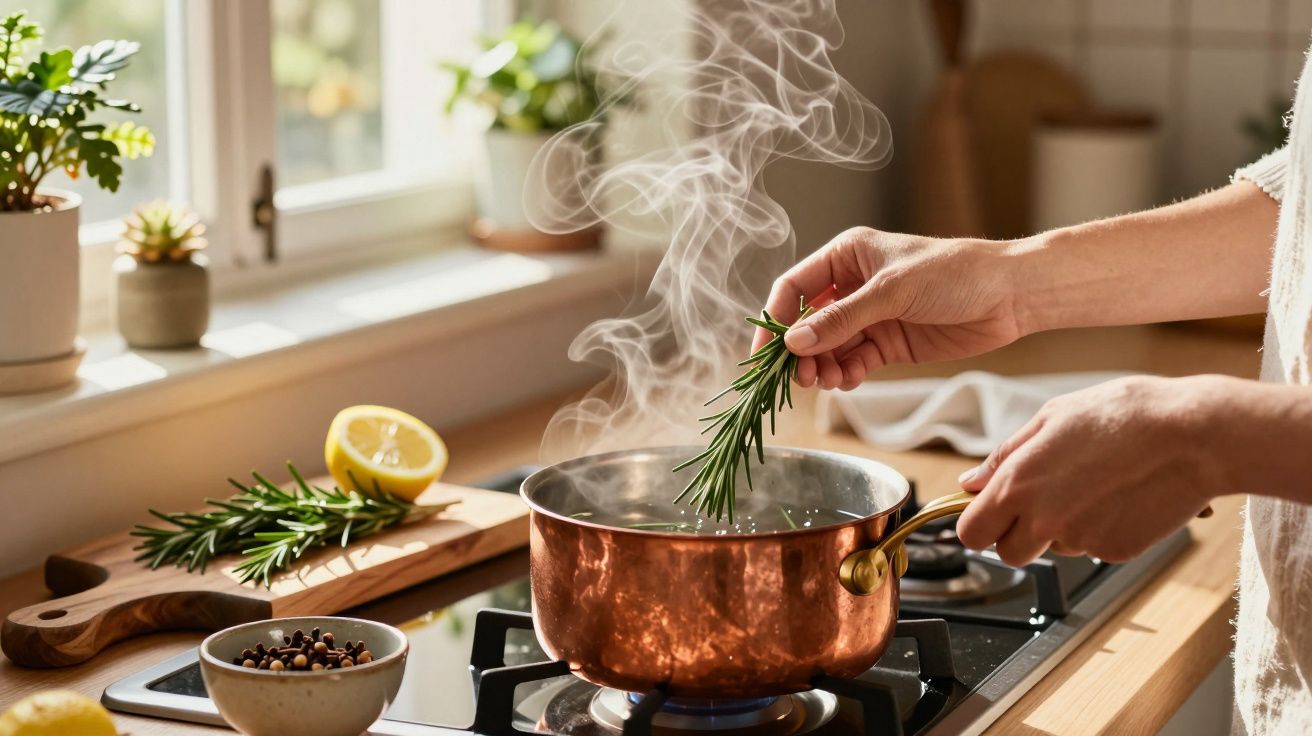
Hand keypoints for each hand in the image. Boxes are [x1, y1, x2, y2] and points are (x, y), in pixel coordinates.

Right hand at [754, 228, 1026, 389]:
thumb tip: (794, 343)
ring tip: (827, 381)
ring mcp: (869, 316)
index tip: (765, 354)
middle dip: (800, 352)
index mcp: (847, 256)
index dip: (776, 320)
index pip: (794, 287)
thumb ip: (842, 319)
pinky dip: (845, 373)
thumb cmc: (954, 274)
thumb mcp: (892, 292)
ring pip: (828, 347)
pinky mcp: (888, 342)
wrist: (1010, 295)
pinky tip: (847, 381)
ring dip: (822, 366)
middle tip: (801, 378)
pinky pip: (853, 361)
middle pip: (807, 323)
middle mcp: (852, 285)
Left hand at [954, 375, 1220, 565]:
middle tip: (1044, 501)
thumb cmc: (1124, 414)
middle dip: (1018, 534)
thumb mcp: (1052, 417)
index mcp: (1018, 485)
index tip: (992, 509)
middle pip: (1009, 553)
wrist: (1194, 434)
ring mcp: (1082, 541)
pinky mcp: (1117, 552)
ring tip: (1097, 483)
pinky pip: (1095, 547)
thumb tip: (970, 483)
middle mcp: (1044, 521)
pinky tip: (1122, 495)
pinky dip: (1102, 528)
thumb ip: (1004, 456)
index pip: (971, 533)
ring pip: (1055, 548)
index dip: (979, 522)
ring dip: (1064, 527)